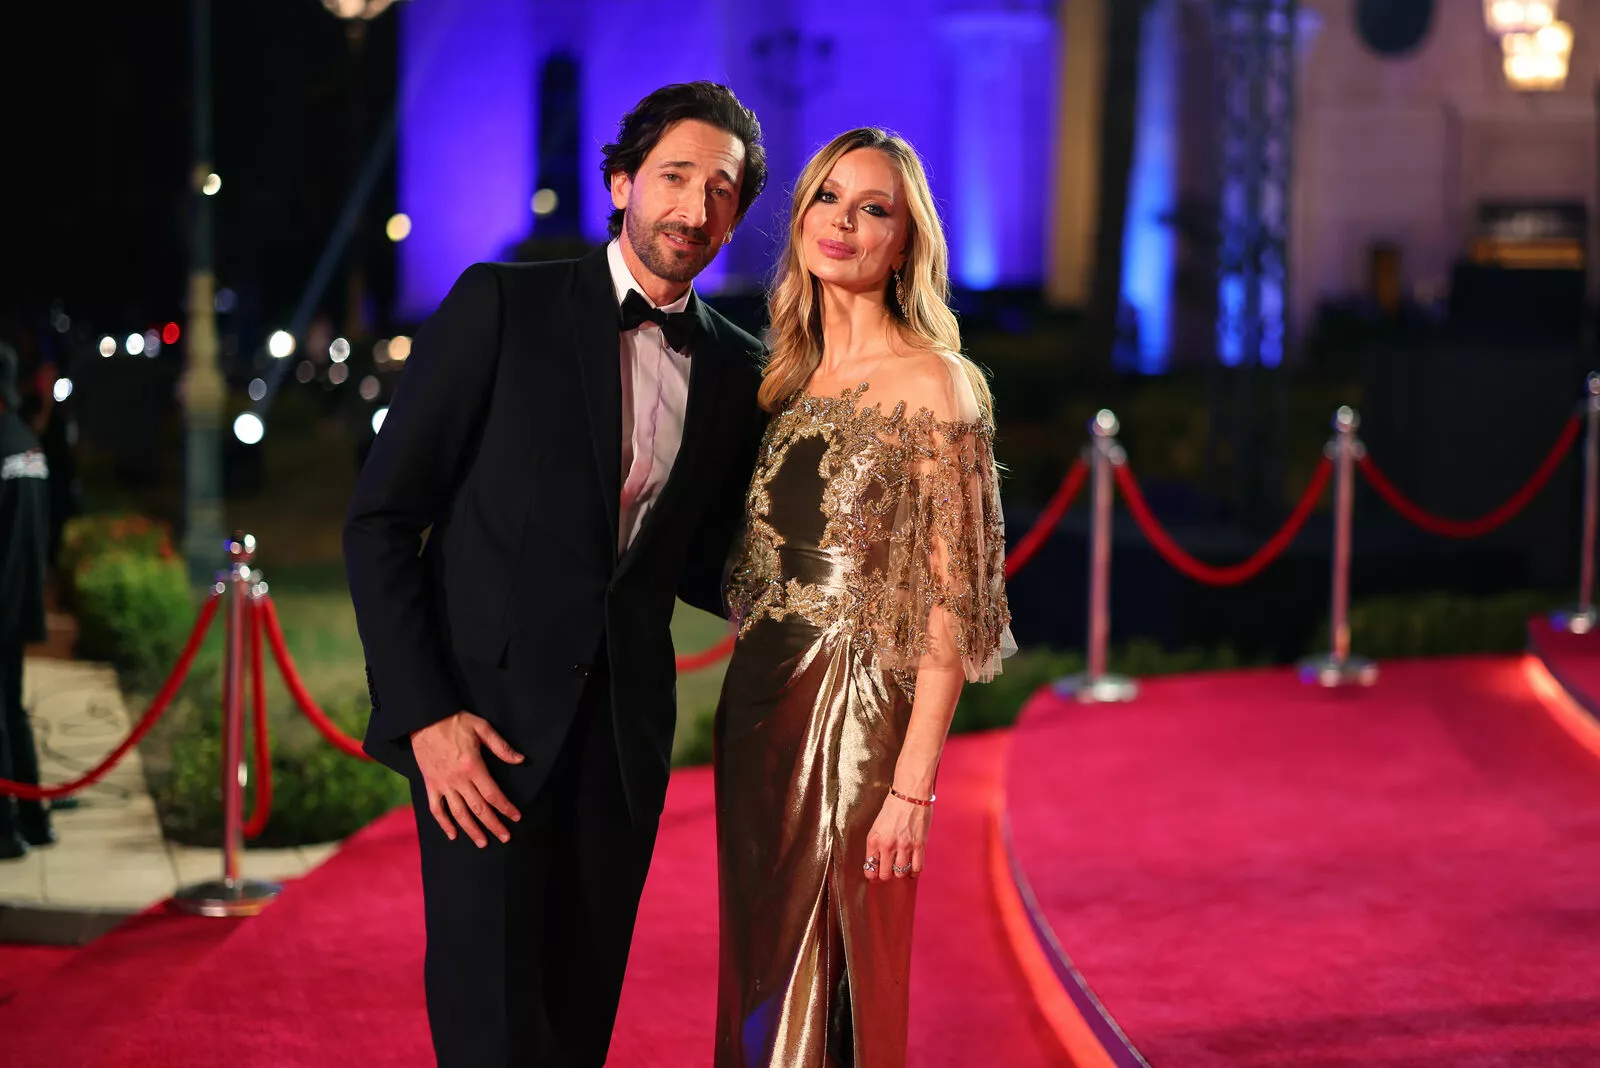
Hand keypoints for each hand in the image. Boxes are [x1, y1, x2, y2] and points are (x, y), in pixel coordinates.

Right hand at [410, 712, 524, 846]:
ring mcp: (443, 784)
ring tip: (483, 843)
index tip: (516, 817)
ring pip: (459, 814)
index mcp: (473, 767)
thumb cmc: (455, 721)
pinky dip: (444, 824)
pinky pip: (436, 809)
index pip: (493, 794)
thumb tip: (520, 760)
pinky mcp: (430, 785)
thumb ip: (501, 746)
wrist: (424, 719)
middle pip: (479, 809)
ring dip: (472, 830)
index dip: (506, 808)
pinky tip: (453, 835)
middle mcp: (458, 780)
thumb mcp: (482, 728)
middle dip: (494, 825)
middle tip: (506, 837)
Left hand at [864, 791, 930, 882]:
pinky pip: (917, 868)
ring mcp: (904, 846)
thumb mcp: (877, 825)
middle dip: (886, 875)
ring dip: (900, 873)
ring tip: (900, 867)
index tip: (874, 875)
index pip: (869, 867)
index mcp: (874, 839)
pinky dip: (914, 872)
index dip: (872, 875)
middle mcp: (888, 845)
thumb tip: (877, 860)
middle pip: (885, 875)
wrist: (910, 794)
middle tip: (888, 871)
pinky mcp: (919, 845)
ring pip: (900, 873)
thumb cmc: (893, 806)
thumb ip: (876, 843)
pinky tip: (912, 869)